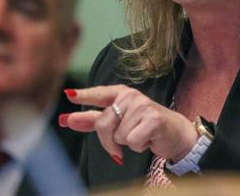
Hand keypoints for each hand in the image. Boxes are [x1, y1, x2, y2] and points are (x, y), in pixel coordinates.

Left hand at [63, 85, 197, 163]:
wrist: (175, 133)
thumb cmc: (144, 126)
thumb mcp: (118, 122)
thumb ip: (92, 120)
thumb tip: (65, 120)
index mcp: (120, 93)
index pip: (98, 94)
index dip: (83, 96)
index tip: (68, 95)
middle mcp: (130, 96)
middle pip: (103, 124)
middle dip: (109, 140)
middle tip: (125, 139)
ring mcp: (142, 105)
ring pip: (118, 135)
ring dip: (128, 143)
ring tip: (141, 135)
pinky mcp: (153, 118)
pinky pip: (132, 141)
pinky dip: (139, 146)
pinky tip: (149, 139)